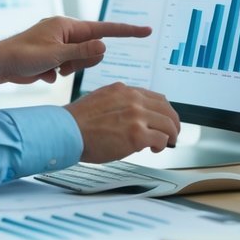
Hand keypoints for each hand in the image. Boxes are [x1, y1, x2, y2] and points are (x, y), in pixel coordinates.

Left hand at [0, 16, 151, 87]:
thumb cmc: (23, 55)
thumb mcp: (56, 55)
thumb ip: (82, 52)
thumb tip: (105, 46)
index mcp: (67, 26)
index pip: (103, 28)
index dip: (126, 31)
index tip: (146, 31)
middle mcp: (65, 33)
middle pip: (92, 48)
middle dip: (82, 61)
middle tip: (61, 64)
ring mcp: (59, 44)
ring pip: (81, 60)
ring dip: (70, 68)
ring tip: (51, 69)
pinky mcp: (54, 57)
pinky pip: (68, 68)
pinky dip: (59, 73)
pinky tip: (44, 74)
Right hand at [64, 82, 180, 161]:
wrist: (66, 131)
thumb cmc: (78, 121)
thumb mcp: (101, 100)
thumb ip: (119, 103)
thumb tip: (132, 116)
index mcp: (124, 90)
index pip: (155, 97)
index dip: (164, 110)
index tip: (164, 119)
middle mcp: (133, 99)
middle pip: (167, 109)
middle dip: (173, 123)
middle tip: (172, 133)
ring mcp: (136, 116)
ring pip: (168, 124)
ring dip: (171, 135)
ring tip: (167, 143)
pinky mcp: (137, 135)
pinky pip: (161, 139)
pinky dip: (162, 145)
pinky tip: (153, 149)